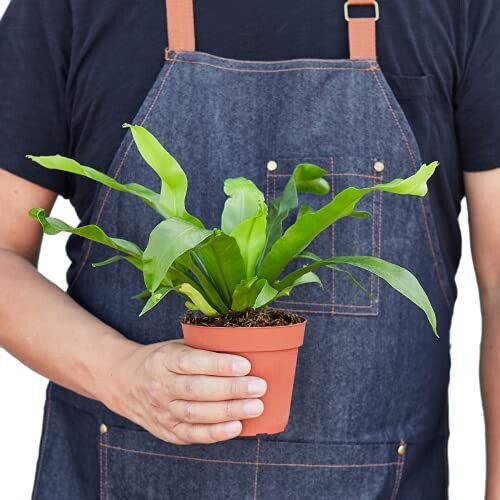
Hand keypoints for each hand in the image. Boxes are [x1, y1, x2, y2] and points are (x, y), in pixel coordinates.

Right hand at [106, 339, 266, 444]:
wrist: (125, 382)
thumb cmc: (163, 360)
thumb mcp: (178, 345)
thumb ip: (204, 348)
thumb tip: (248, 348)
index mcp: (163, 359)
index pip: (192, 362)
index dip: (219, 365)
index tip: (246, 365)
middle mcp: (160, 386)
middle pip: (197, 389)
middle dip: (231, 389)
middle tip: (259, 387)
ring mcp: (162, 411)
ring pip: (197, 413)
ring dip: (229, 411)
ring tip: (256, 407)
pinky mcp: (167, 431)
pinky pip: (193, 434)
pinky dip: (216, 433)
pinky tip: (237, 427)